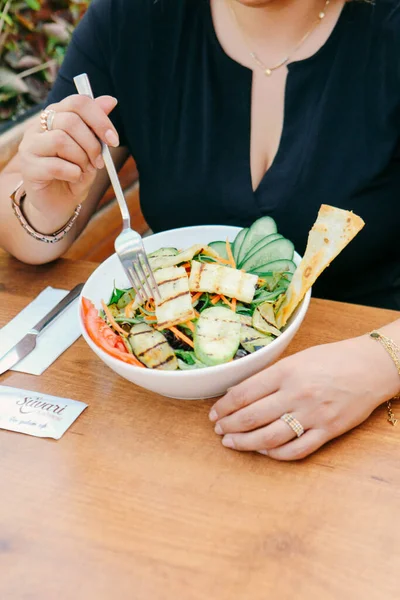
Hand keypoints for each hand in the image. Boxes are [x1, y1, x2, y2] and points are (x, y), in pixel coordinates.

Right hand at [18, 94, 119, 232]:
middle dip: (92, 144)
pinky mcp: (28, 167)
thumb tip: (110, 100)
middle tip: (98, 161)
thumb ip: (97, 126)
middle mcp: (39, 126)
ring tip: (84, 171)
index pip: (78, 102)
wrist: (58, 202)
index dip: (100, 119)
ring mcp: (30, 145)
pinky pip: (56, 165)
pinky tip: (74, 179)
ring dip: (82, 159)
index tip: (113, 140)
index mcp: (56, 116)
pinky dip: (73, 174)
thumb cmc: (74, 173)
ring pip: (61, 140)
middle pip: (70, 121)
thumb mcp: (91, 149)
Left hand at [209, 336, 399, 460]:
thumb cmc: (332, 359)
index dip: (224, 406)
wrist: (371, 367)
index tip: (215, 412)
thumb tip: (240, 393)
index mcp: (286, 372)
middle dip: (229, 425)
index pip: (244, 393)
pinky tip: (263, 451)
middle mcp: (297, 394)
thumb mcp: (297, 358)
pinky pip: (296, 450)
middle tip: (218, 429)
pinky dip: (275, 454)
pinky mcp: (328, 431)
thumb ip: (271, 376)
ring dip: (245, 443)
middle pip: (252, 416)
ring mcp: (313, 415)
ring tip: (231, 443)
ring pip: (270, 437)